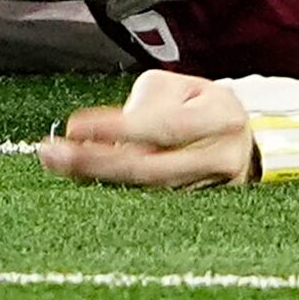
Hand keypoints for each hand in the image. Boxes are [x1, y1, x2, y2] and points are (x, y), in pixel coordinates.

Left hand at [41, 69, 255, 188]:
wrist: (246, 140)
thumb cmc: (203, 106)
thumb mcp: (182, 87)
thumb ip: (145, 105)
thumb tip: (105, 137)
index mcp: (223, 116)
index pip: (165, 125)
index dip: (118, 129)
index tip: (74, 126)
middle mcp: (221, 156)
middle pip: (152, 168)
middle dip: (97, 162)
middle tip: (52, 155)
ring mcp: (211, 189)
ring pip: (148, 191)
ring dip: (98, 177)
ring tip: (58, 162)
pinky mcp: (198, 211)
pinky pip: (150, 203)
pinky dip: (115, 190)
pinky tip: (85, 178)